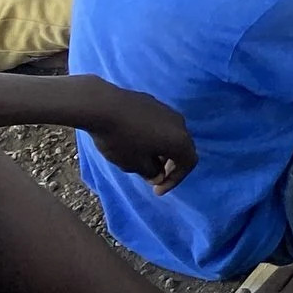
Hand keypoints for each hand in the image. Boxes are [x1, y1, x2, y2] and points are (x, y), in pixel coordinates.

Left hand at [83, 82, 197, 192]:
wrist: (103, 106)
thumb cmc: (121, 139)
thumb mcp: (133, 164)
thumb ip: (150, 172)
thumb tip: (158, 174)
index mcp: (179, 140)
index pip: (189, 163)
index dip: (175, 180)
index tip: (157, 189)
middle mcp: (179, 123)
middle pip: (182, 148)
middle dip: (170, 166)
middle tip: (153, 177)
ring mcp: (167, 111)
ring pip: (171, 135)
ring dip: (162, 151)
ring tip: (143, 160)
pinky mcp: (154, 103)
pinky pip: (161, 125)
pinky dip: (155, 137)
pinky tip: (135, 141)